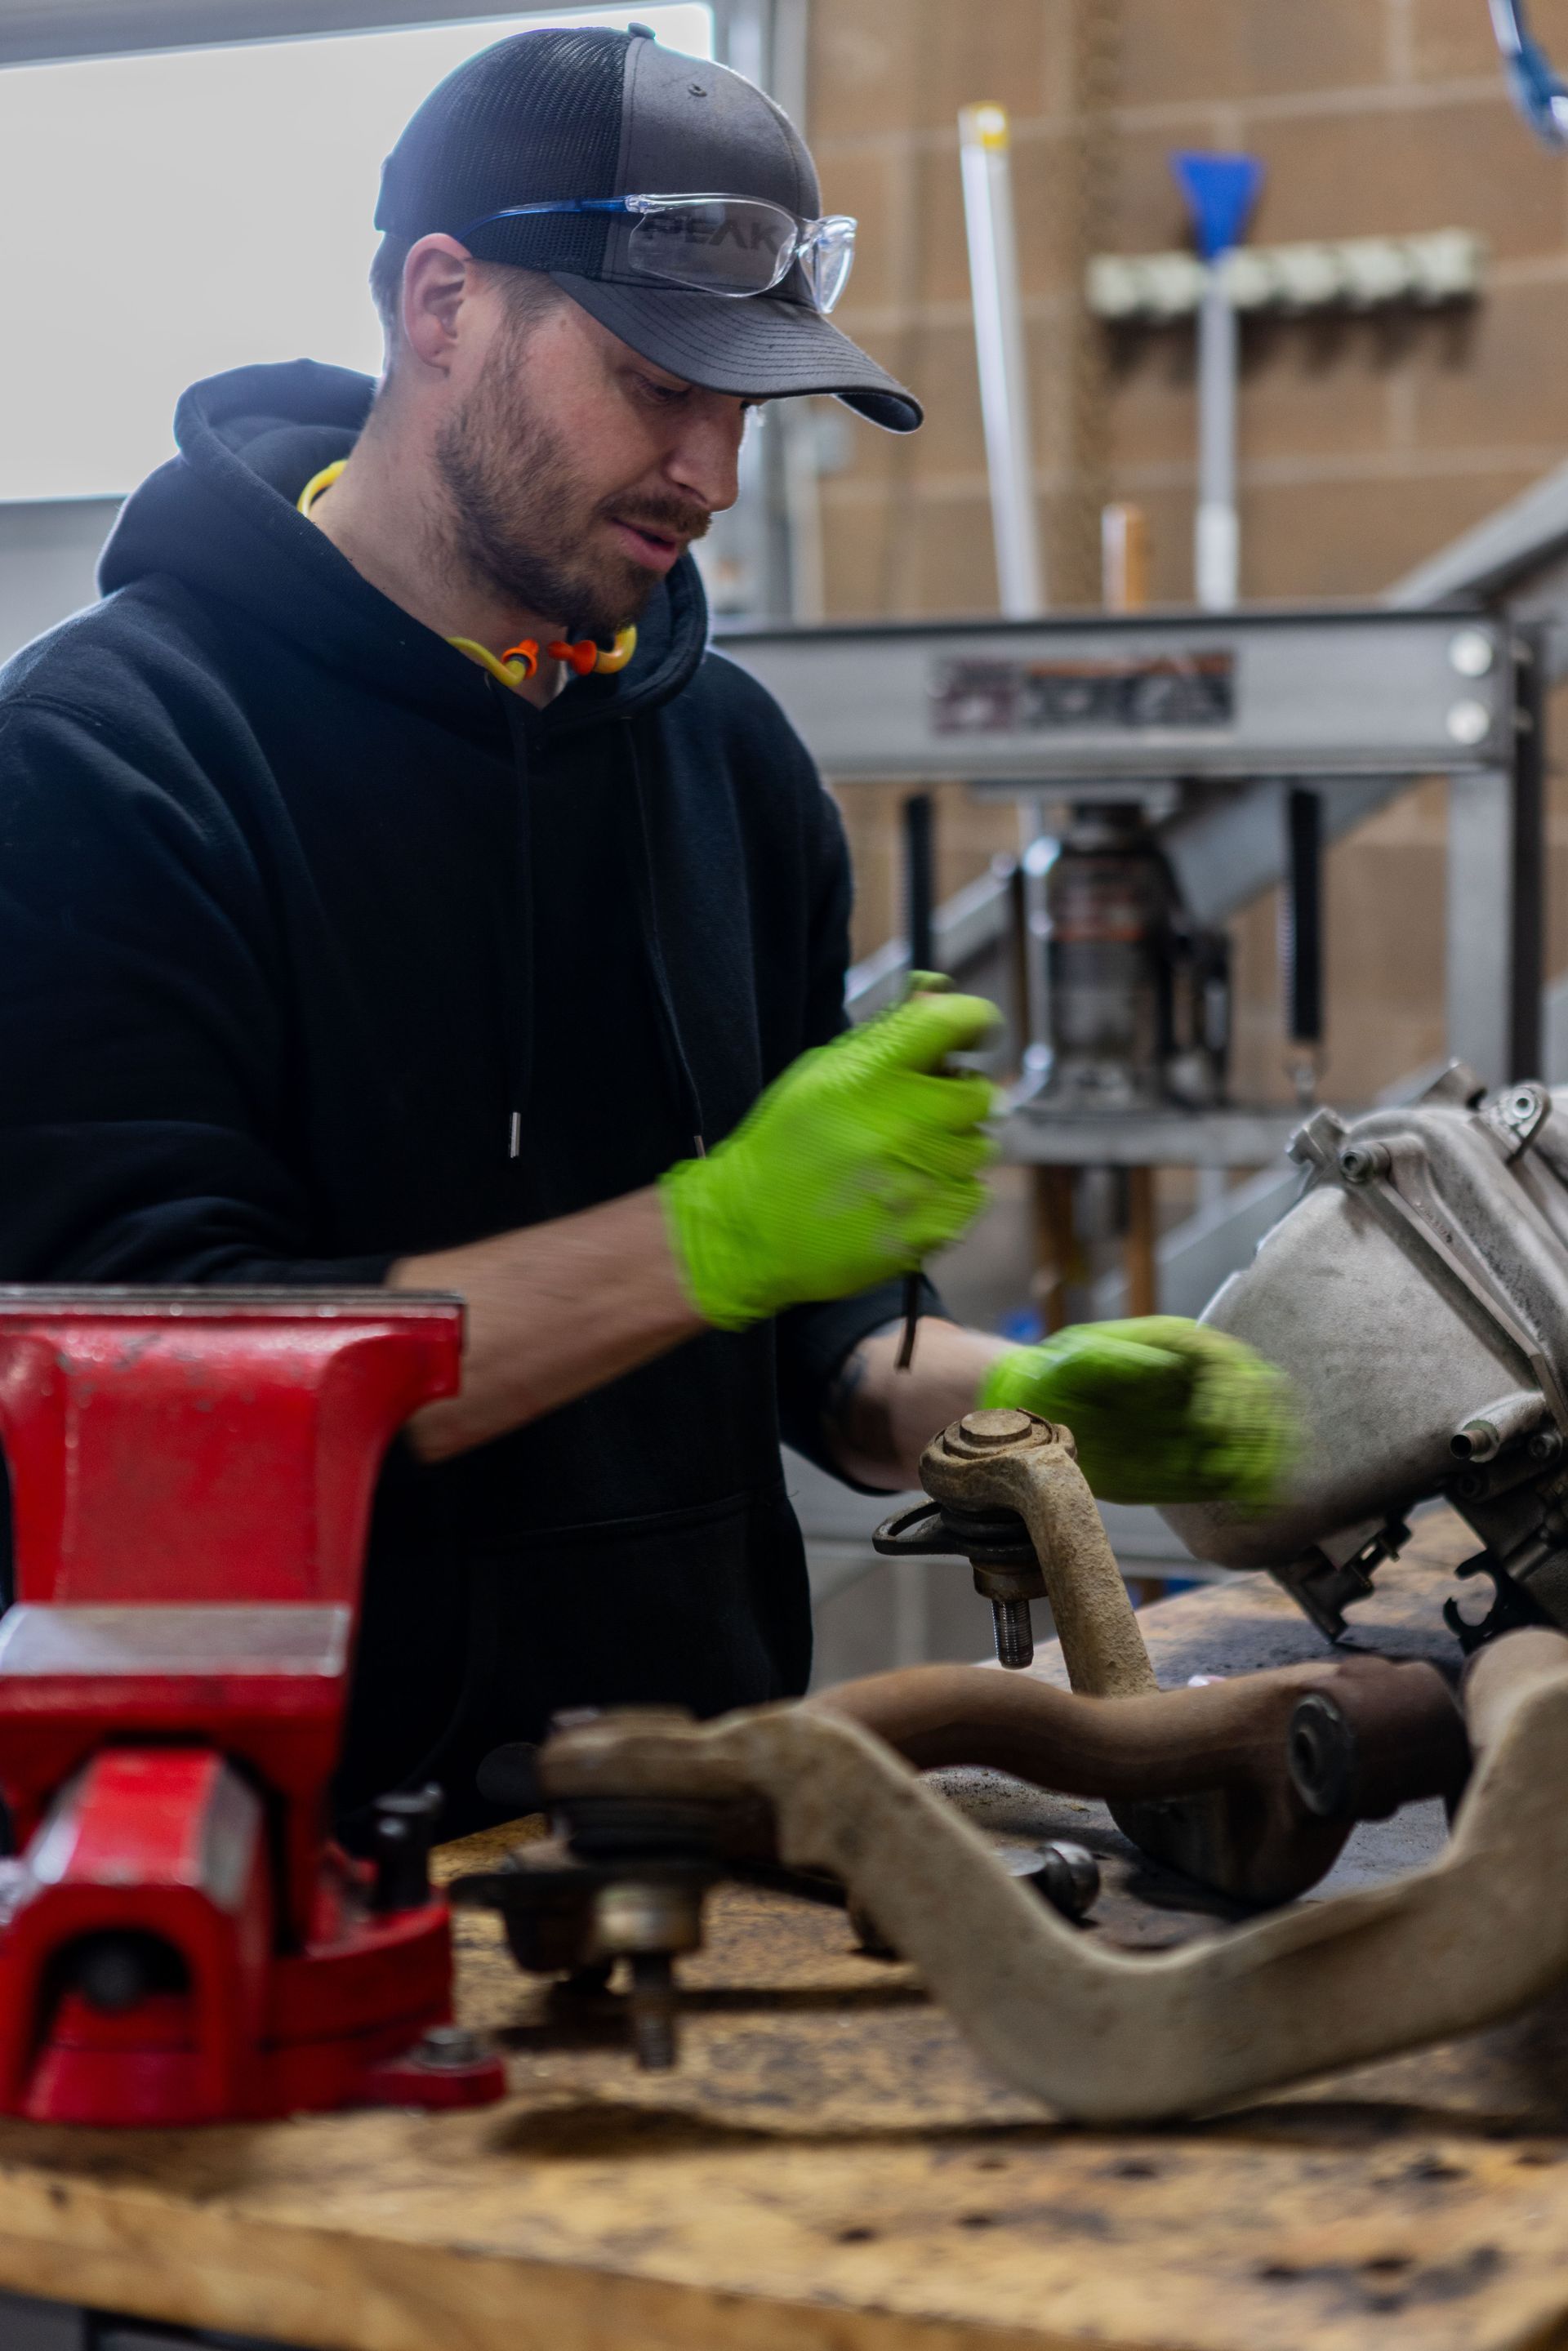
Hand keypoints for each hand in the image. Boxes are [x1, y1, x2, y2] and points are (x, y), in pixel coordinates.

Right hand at [660, 993, 998, 1329]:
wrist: (752, 1230)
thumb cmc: (787, 1143)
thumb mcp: (823, 1071)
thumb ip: (886, 1033)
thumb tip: (938, 990)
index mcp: (872, 1073)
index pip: (954, 1021)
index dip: (976, 1021)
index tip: (975, 1032)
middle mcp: (904, 1121)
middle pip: (980, 1093)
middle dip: (959, 1097)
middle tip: (925, 1111)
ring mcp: (923, 1178)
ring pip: (979, 1147)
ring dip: (952, 1148)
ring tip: (903, 1159)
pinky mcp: (933, 1226)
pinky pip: (973, 1195)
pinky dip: (949, 1192)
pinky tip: (905, 1194)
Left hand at [980, 1316, 1295, 1507]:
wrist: (1041, 1417)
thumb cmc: (1059, 1374)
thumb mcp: (1078, 1356)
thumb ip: (1116, 1358)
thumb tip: (1165, 1366)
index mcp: (1184, 1350)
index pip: (1232, 1365)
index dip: (1234, 1393)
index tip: (1214, 1425)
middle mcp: (1207, 1387)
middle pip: (1263, 1403)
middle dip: (1260, 1433)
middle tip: (1234, 1466)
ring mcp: (1207, 1428)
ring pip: (1261, 1443)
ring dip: (1263, 1466)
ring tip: (1247, 1494)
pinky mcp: (1198, 1468)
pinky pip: (1238, 1482)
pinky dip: (1251, 1497)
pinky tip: (1248, 1515)